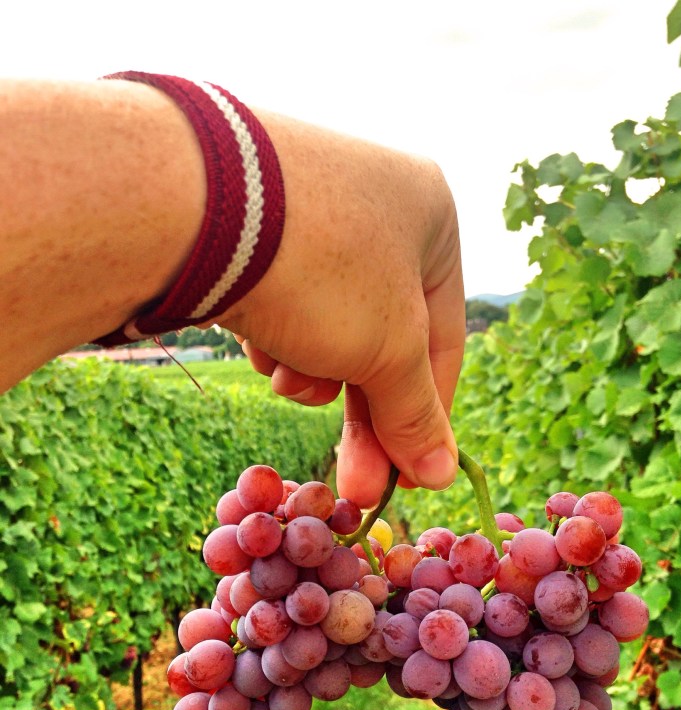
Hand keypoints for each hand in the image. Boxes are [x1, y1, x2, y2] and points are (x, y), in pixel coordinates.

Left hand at [222, 112, 464, 508]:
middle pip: (383, 338)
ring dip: (312, 370)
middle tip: (354, 488)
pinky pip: (284, 303)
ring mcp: (309, 209)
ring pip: (330, 327)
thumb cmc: (322, 272)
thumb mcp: (387, 353)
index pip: (444, 340)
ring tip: (284, 374)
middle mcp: (375, 202)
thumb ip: (416, 414)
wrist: (188, 204)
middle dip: (364, 417)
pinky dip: (275, 335)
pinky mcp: (252, 226)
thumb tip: (441, 473)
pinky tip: (255, 340)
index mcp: (431, 214)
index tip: (409, 481)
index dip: (429, 419)